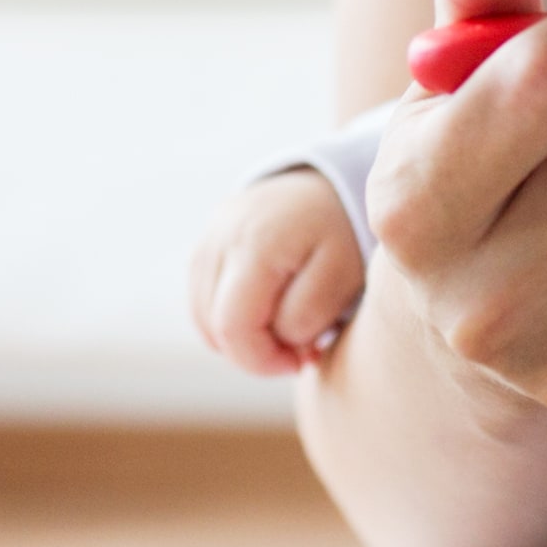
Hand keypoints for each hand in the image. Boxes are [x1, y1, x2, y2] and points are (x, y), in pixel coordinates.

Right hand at [187, 171, 367, 377]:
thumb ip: (307, 315)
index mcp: (256, 244)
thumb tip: (279, 345)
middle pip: (214, 327)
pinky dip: (229, 320)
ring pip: (204, 319)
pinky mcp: (204, 246)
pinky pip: (203, 302)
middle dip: (255, 353)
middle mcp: (221, 239)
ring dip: (242, 338)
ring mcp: (207, 241)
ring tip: (285, 329)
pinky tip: (266, 315)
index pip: (233, 328)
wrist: (329, 185)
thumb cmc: (343, 234)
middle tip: (299, 350)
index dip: (262, 360)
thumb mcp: (343, 275)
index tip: (301, 361)